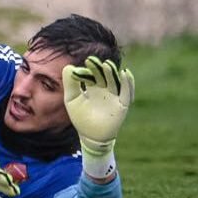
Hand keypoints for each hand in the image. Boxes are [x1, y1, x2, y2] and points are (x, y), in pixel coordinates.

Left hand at [63, 56, 134, 177]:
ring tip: (106, 65)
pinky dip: (127, 83)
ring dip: (111, 73)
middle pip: (103, 75)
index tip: (79, 68)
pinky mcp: (122, 105)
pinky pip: (126, 93)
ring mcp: (114, 96)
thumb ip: (70, 84)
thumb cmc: (80, 117)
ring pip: (114, 81)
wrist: (90, 136)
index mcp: (93, 86)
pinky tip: (125, 73)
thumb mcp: (71, 99)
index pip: (91, 74)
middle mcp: (104, 89)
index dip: (86, 70)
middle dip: (98, 68)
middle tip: (90, 61)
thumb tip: (69, 67)